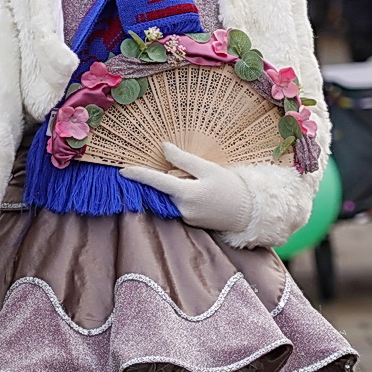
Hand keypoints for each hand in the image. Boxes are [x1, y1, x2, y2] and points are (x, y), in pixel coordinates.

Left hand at [120, 144, 253, 234]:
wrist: (249, 213)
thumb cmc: (231, 187)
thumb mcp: (209, 168)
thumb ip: (184, 159)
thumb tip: (163, 148)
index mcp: (186, 193)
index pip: (156, 181)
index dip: (138, 175)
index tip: (122, 170)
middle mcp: (181, 208)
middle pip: (164, 189)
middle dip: (171, 178)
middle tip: (193, 173)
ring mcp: (185, 217)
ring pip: (171, 197)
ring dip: (179, 187)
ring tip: (204, 185)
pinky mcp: (189, 222)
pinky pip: (179, 204)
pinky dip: (185, 196)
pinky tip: (204, 194)